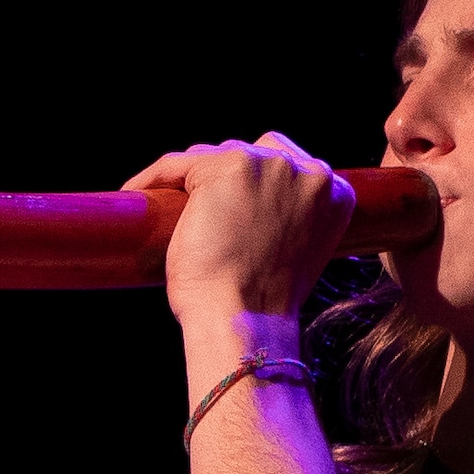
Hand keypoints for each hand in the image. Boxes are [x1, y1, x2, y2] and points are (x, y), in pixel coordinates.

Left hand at [127, 133, 358, 332]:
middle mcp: (309, 172)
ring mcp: (268, 166)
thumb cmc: (260, 303)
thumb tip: (249, 209)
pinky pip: (178, 163)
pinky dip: (154, 177)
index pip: (288, 167)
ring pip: (214, 156)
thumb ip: (287, 220)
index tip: (231, 204)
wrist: (243, 320)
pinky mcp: (227, 167)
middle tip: (201, 208)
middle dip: (225, 177)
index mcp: (335, 193)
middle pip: (253, 153)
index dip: (256, 184)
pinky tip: (138, 192)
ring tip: (170, 207)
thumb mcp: (291, 253)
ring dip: (192, 179)